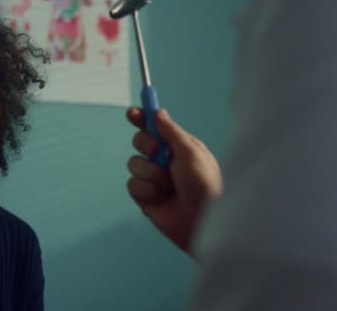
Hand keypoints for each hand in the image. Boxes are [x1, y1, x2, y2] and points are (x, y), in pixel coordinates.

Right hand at [126, 107, 222, 254]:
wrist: (203, 222)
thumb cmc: (204, 185)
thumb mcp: (191, 152)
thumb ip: (172, 131)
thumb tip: (159, 113)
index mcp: (179, 146)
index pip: (156, 127)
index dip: (142, 118)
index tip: (132, 113)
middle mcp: (166, 161)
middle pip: (140, 141)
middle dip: (146, 145)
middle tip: (159, 152)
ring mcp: (155, 180)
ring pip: (134, 164)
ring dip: (151, 174)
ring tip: (169, 187)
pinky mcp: (146, 198)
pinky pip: (132, 185)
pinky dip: (147, 191)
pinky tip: (161, 200)